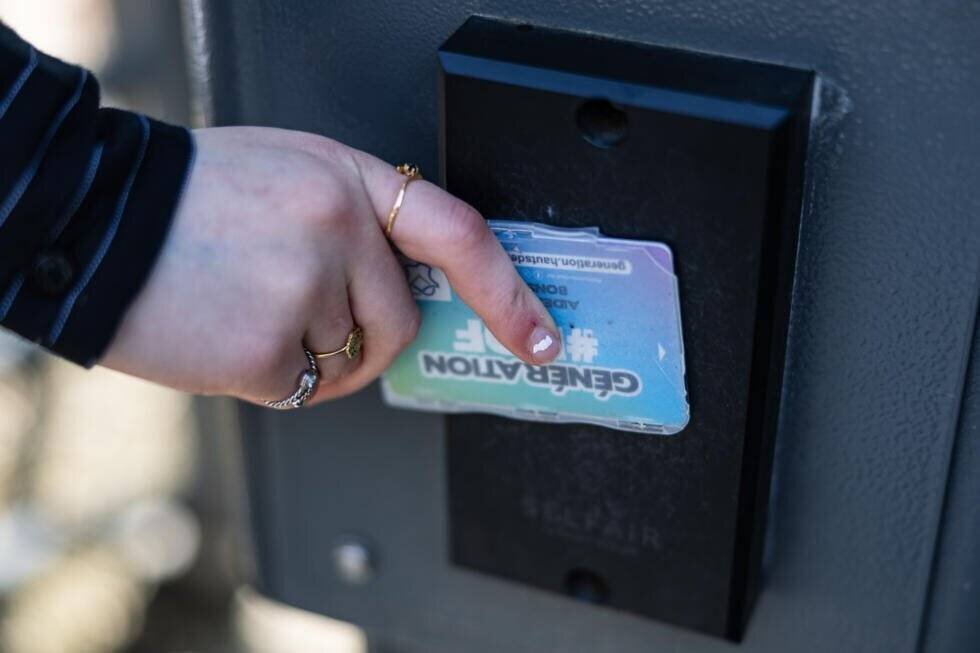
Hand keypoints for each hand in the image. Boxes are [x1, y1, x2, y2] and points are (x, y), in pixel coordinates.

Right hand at [101, 127, 560, 405]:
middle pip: (398, 323)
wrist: (95, 216)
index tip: (538, 337)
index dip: (508, 294)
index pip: (458, 236)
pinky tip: (227, 331)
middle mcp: (339, 227)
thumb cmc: (191, 200)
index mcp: (349, 180)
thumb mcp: (290, 176)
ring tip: (247, 307)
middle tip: (297, 310)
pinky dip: (268, 376)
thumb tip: (404, 284)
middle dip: (361, 336)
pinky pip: (300, 389)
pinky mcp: (268, 346)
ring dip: (307, 354)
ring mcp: (306, 287)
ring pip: (348, 362)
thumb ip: (357, 224)